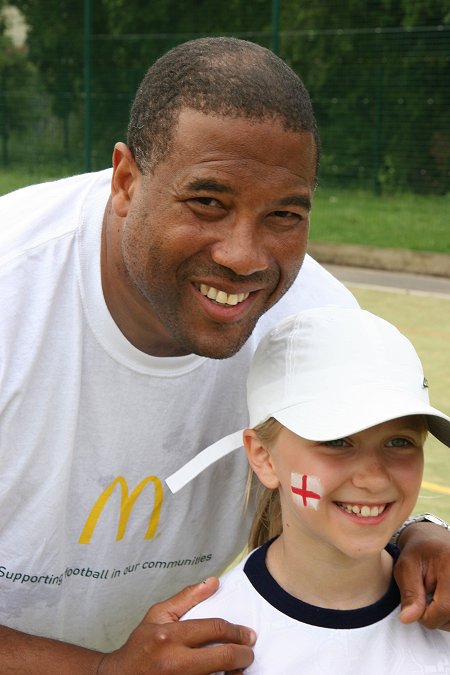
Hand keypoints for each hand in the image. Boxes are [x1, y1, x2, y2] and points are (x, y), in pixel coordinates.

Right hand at [97, 577, 255, 673]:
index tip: (247, 634)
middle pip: (223, 657)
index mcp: (170, 636)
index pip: (214, 629)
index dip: (236, 631)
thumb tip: (213, 582)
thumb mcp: (158, 615)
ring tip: (238, 667)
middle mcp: (175, 662)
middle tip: (248, 652)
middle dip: (243, 654)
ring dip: (234, 673)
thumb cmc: (140, 646)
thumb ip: (187, 598)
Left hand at [394, 522, 449, 629]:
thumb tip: (407, 619)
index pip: (445, 608)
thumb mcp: (406, 567)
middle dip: (436, 617)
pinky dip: (449, 614)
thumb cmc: (418, 552)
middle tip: (425, 599)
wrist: (434, 540)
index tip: (415, 606)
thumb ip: (409, 593)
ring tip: (435, 598)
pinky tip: (443, 601)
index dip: (426, 615)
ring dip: (444, 617)